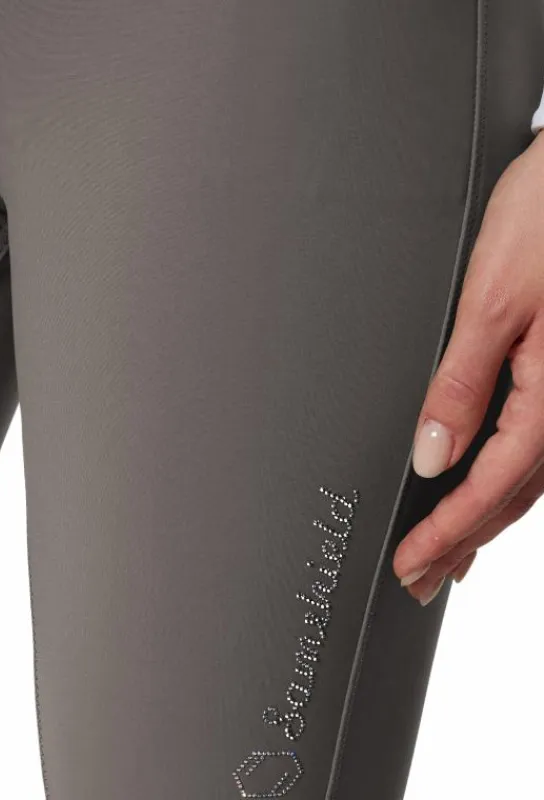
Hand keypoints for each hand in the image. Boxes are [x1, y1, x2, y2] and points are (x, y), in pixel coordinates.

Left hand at [392, 130, 543, 605]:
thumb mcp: (493, 300)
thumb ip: (462, 383)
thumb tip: (430, 456)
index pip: (491, 487)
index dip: (447, 534)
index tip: (409, 566)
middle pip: (515, 496)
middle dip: (464, 542)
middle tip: (421, 579)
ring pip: (533, 478)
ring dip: (489, 520)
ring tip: (451, 555)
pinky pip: (542, 447)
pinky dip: (513, 482)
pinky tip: (494, 490)